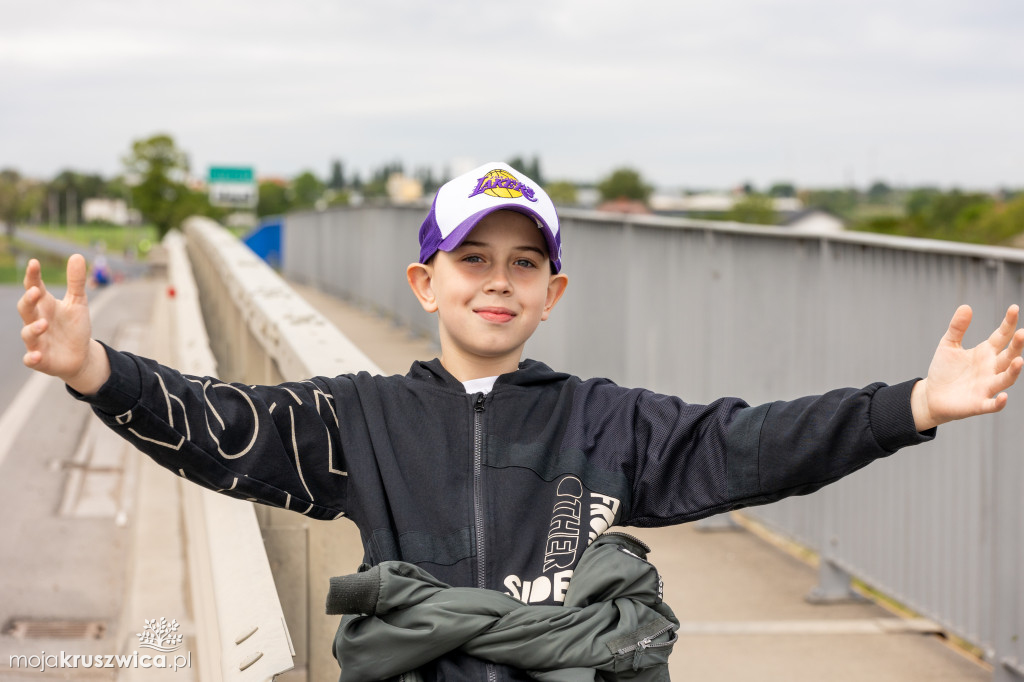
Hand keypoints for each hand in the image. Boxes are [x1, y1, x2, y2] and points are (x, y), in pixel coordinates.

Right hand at [17, 255, 109, 393]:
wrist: (80, 355)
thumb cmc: (74, 326)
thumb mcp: (78, 302)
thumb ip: (75, 281)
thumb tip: (76, 255)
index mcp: (45, 305)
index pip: (34, 287)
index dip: (32, 276)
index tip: (34, 263)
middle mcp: (36, 320)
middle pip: (26, 308)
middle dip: (28, 300)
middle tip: (36, 292)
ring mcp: (37, 340)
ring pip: (27, 333)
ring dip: (33, 328)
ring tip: (44, 324)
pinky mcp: (41, 359)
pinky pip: (31, 359)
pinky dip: (32, 358)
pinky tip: (36, 356)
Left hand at [911, 304, 1023, 430]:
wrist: (931, 395)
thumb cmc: (944, 370)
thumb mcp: (948, 345)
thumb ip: (957, 328)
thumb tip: (966, 306)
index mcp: (986, 352)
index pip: (1002, 336)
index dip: (1009, 323)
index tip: (1014, 308)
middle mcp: (991, 368)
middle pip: (1009, 356)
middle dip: (1017, 346)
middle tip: (1022, 333)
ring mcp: (987, 386)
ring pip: (1006, 379)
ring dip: (1014, 371)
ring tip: (1019, 360)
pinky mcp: (979, 403)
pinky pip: (992, 405)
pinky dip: (999, 402)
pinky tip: (1004, 397)